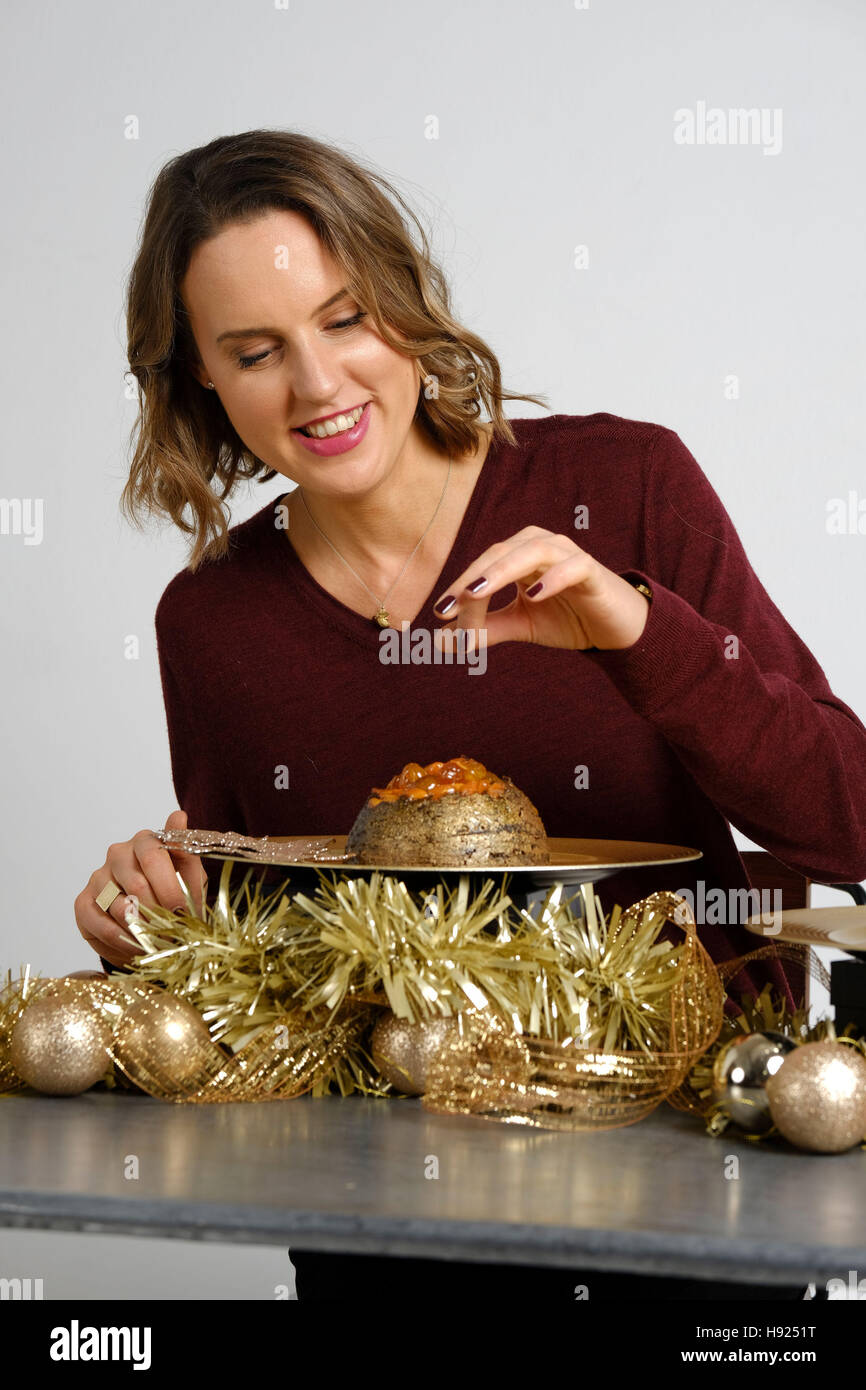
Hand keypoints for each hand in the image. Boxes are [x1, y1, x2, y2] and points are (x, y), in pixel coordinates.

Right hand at [74, 809, 207, 968]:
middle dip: (159, 914)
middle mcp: (118, 854)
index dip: (169, 886)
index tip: (182, 911)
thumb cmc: (173, 889)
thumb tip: (178, 815)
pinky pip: (100, 925)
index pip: (153, 855)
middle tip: (175, 934)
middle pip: (137, 884)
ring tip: (161, 945)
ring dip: (143, 931)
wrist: (150, 916)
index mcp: (145, 841)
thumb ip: (186, 852)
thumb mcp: (189, 873)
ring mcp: (98, 878)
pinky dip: (122, 941)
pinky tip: (138, 948)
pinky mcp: (83, 903)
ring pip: (119, 907)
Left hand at [431, 526, 650, 652]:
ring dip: (500, 573)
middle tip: (449, 607)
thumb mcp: (521, 625)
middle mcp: (540, 546)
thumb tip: (441, 642)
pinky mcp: (592, 570)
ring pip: (531, 553)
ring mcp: (567, 554)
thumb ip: (486, 629)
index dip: (460, 588)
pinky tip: (532, 596)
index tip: (440, 614)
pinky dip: (551, 579)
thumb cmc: (567, 618)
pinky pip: (572, 567)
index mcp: (519, 554)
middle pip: (499, 554)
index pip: (483, 567)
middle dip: (471, 580)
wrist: (614, 629)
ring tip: (477, 594)